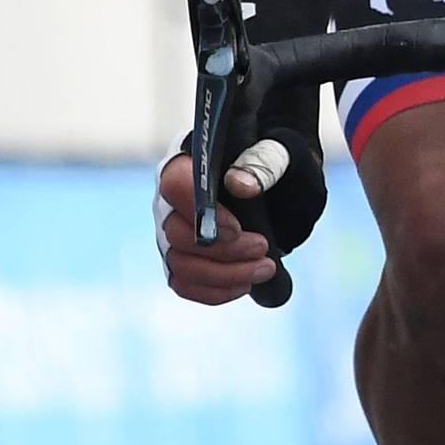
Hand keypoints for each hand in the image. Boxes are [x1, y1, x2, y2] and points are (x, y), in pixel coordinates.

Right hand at [153, 148, 282, 305]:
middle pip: (176, 234)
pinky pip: (185, 284)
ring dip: (225, 275)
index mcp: (185, 163)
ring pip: (180, 265)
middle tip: (263, 248)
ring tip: (264, 269)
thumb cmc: (267, 165)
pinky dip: (216, 291)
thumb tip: (240, 185)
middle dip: (223, 251)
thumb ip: (262, 162)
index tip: (236, 229)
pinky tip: (246, 284)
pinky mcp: (180, 259)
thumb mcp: (275, 153)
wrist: (271, 190)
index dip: (201, 212)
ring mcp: (171, 234)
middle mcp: (169, 201)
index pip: (174, 185)